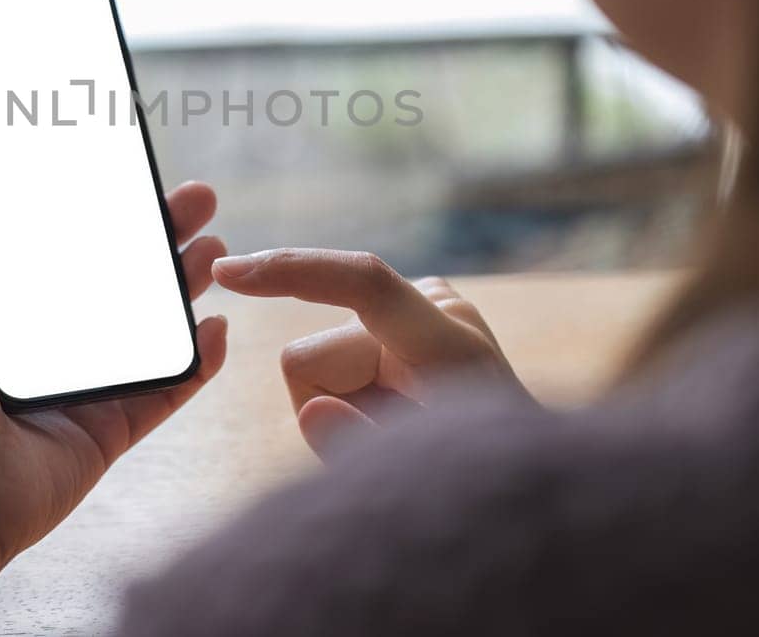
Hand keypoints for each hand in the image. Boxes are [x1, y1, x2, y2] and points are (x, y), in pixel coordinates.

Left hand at [0, 121, 228, 581]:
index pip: (52, 239)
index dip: (93, 202)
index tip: (128, 165)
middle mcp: (35, 341)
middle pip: (112, 273)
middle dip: (157, 233)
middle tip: (198, 198)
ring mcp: (75, 386)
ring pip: (145, 324)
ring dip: (183, 284)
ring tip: (217, 247)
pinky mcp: (105, 430)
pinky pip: (164, 390)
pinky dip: (195, 361)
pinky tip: (215, 326)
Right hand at [211, 249, 521, 459]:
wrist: (528, 480)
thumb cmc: (481, 485)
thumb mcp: (428, 485)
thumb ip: (365, 449)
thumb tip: (312, 409)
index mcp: (452, 343)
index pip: (363, 282)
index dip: (293, 272)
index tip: (230, 274)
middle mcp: (436, 310)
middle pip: (312, 355)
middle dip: (329, 409)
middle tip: (389, 446)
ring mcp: (422, 308)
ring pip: (315, 362)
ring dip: (343, 405)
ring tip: (400, 432)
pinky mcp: (403, 316)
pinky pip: (334, 355)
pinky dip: (349, 393)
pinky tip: (394, 410)